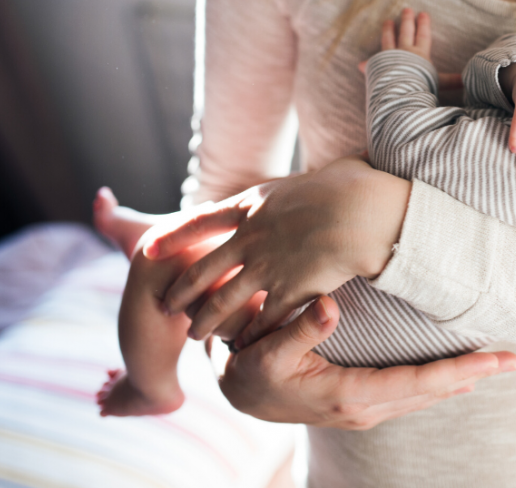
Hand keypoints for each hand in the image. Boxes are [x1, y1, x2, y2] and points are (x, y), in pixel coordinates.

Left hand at [142, 157, 411, 347]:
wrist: (365, 212)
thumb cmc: (353, 186)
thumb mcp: (320, 172)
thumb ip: (314, 181)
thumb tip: (338, 169)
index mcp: (253, 204)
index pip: (201, 221)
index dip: (174, 236)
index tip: (149, 247)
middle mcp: (250, 237)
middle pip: (203, 269)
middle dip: (180, 290)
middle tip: (164, 305)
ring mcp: (266, 266)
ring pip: (224, 301)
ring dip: (206, 321)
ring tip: (194, 335)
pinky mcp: (288, 290)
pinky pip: (261, 319)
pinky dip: (249, 334)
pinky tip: (242, 346)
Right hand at [219, 295, 515, 427]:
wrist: (238, 394)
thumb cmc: (252, 369)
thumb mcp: (268, 351)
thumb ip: (301, 329)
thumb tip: (331, 308)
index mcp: (350, 394)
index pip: (419, 382)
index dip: (460, 369)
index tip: (494, 360)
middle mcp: (365, 408)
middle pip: (433, 391)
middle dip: (475, 376)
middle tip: (515, 360)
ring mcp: (366, 409)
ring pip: (425, 395)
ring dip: (462, 380)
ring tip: (496, 365)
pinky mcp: (363, 403)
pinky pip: (412, 394)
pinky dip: (440, 384)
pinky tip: (457, 379)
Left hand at [359, 8, 461, 104]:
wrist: (403, 90)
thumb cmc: (422, 86)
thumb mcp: (439, 83)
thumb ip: (451, 81)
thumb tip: (466, 80)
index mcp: (420, 55)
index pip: (423, 36)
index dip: (423, 25)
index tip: (423, 14)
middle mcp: (406, 52)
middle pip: (406, 33)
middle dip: (407, 21)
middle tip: (406, 9)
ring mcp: (391, 57)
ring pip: (389, 40)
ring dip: (388, 31)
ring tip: (387, 21)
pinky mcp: (380, 67)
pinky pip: (374, 64)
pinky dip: (368, 65)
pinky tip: (362, 64)